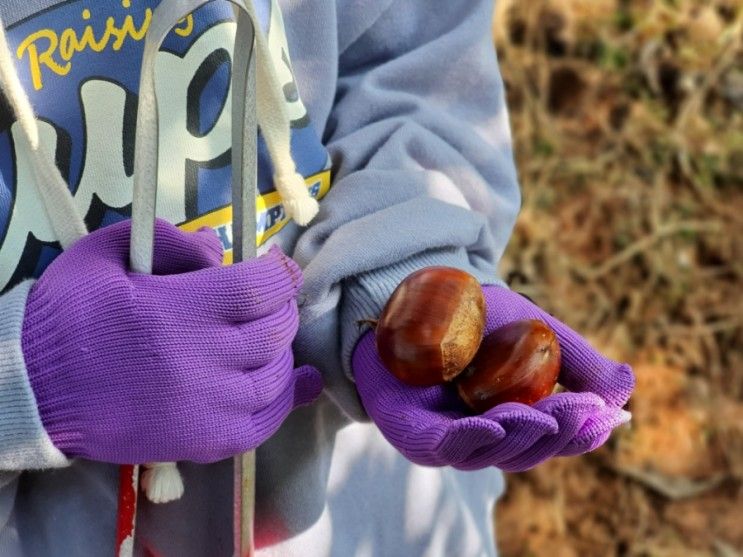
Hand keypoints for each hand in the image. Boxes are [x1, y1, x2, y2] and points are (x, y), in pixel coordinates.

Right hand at [22, 219, 321, 463]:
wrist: (37, 392)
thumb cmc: (69, 317)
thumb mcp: (104, 255)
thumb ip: (166, 240)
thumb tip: (218, 247)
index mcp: (177, 310)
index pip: (260, 289)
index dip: (280, 274)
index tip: (277, 266)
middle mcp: (201, 361)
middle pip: (275, 330)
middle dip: (281, 307)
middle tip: (268, 299)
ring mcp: (207, 408)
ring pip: (276, 377)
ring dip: (280, 351)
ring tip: (263, 336)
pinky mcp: (204, 442)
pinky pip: (265, 423)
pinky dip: (282, 400)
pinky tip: (290, 381)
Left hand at [353, 284, 632, 471]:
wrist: (418, 289)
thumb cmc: (476, 318)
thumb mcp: (535, 334)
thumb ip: (576, 361)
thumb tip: (626, 389)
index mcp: (513, 420)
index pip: (553, 438)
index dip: (583, 433)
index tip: (611, 416)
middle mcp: (480, 437)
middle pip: (525, 451)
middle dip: (557, 433)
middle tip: (583, 408)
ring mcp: (444, 438)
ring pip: (489, 452)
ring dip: (520, 435)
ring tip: (540, 414)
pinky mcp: (410, 431)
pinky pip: (442, 446)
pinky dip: (470, 439)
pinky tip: (494, 423)